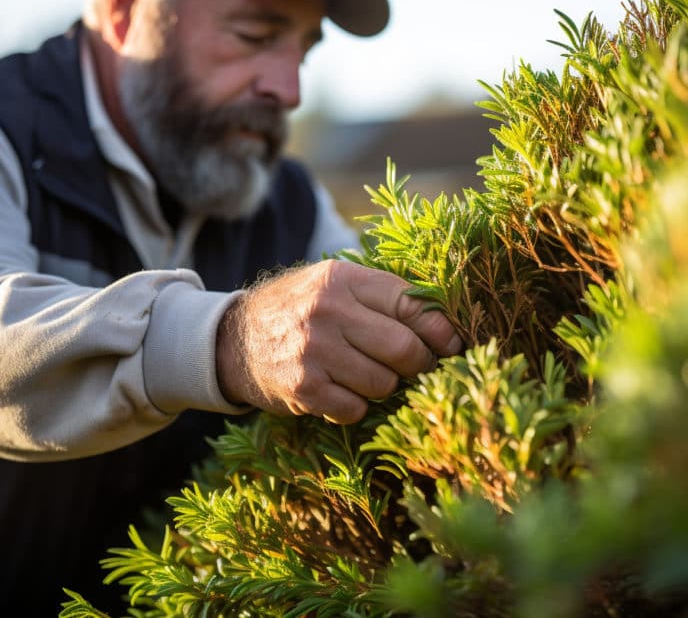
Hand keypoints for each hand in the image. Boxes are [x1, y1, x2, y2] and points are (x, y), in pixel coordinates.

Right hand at [216, 260, 461, 422]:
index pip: (411, 304)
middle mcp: (328, 311)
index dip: (441, 329)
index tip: (453, 345)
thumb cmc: (301, 311)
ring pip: (385, 383)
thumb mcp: (334, 285)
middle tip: (415, 366)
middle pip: (405, 348)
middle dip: (419, 363)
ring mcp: (314, 351)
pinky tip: (338, 390)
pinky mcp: (304, 388)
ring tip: (364, 373)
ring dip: (384, 385)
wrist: (234, 341)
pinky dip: (355, 405)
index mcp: (343, 279)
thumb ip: (383, 297)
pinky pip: (356, 408)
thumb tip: (447, 326)